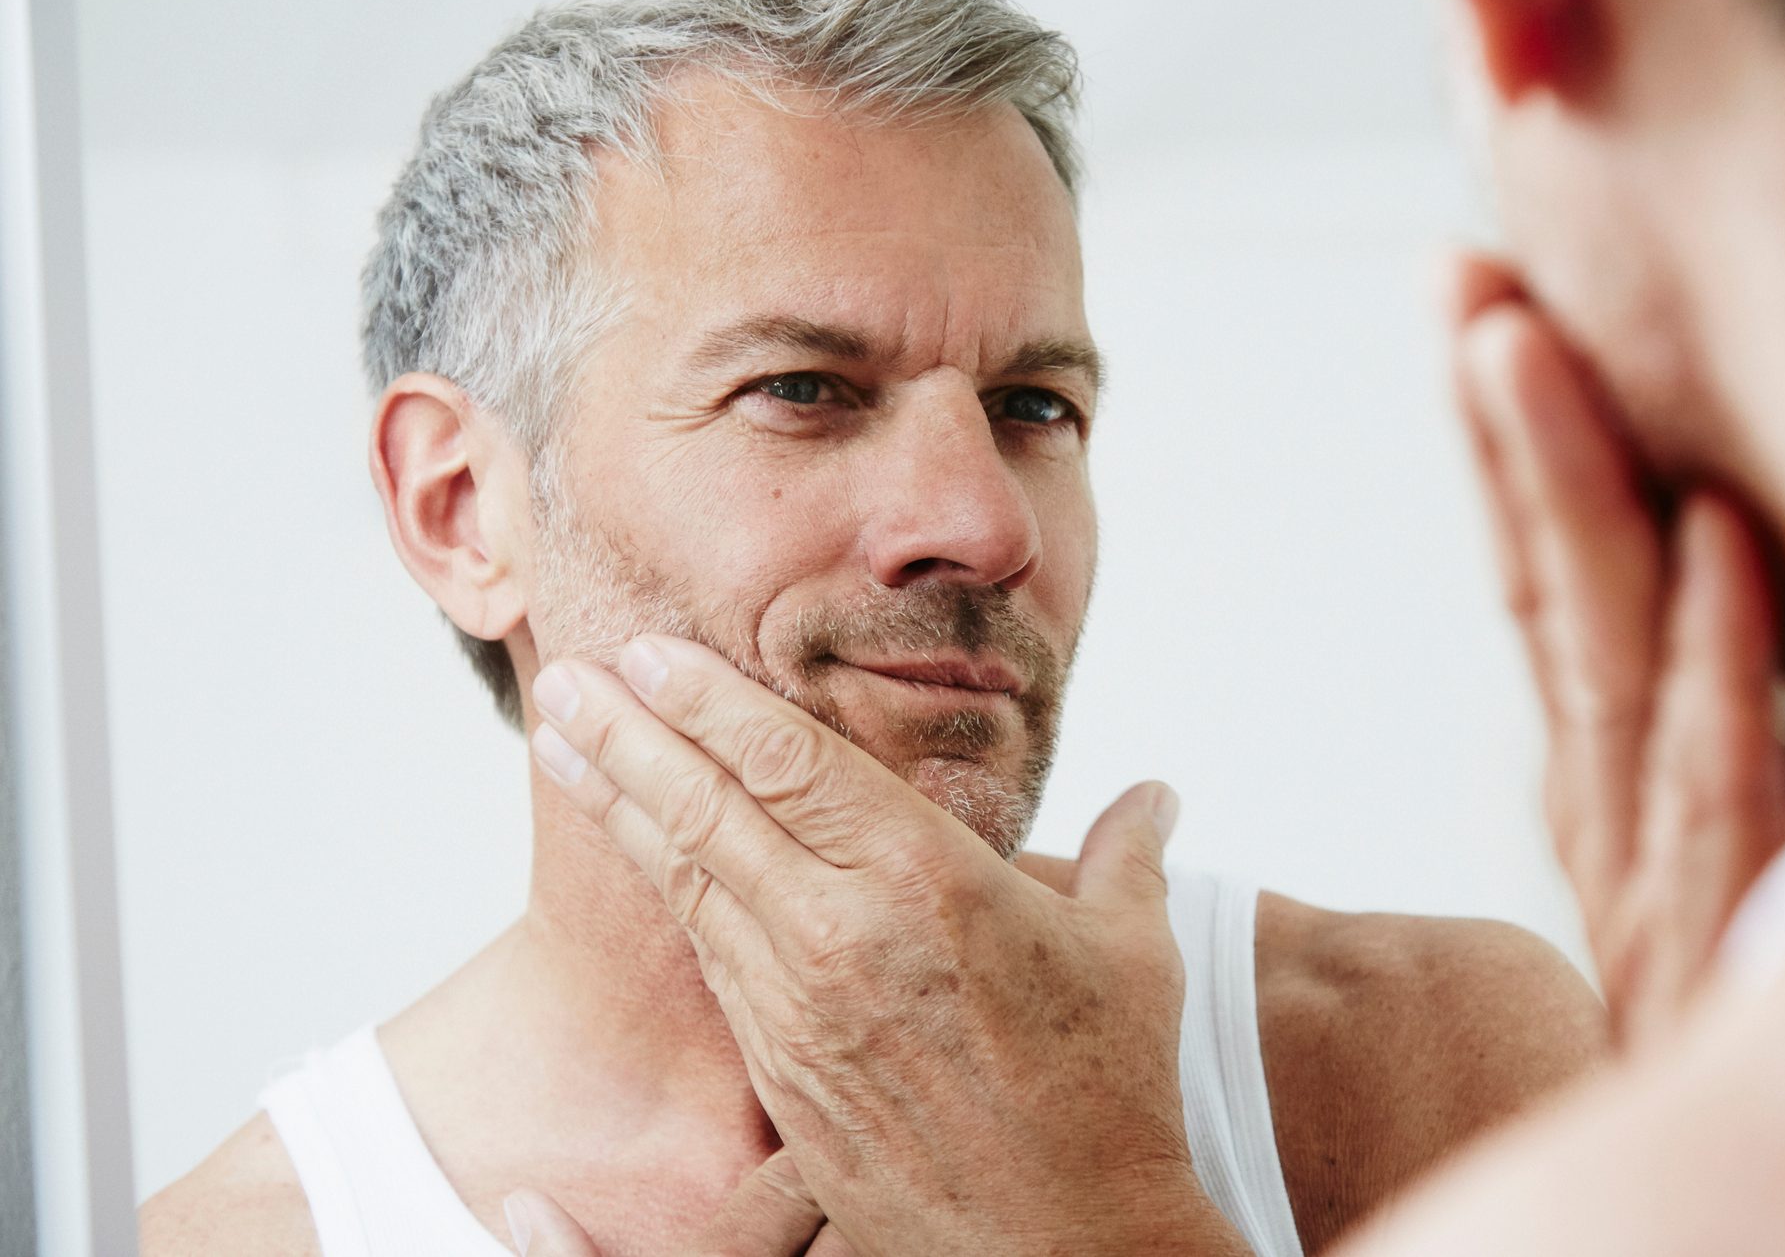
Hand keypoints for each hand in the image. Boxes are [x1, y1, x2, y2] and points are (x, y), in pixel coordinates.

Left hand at [529, 638, 1248, 1256]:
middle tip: (564, 676)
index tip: (651, 652)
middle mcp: (844, 934)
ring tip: (561, 748)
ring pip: (689, 883)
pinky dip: (669, 894)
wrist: (1071, 1246)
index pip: (791, 762)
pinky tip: (641, 857)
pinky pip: (712, 962)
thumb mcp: (1134, 952)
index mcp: (927, 879)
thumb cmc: (1112, 1094)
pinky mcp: (785, 1074)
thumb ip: (1130, 854)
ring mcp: (801, 1010)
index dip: (711, 700)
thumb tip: (1158, 794)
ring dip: (619, 806)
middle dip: (626, 734)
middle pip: (709, 809)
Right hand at [1449, 254, 1784, 1050]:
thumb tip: (1691, 619)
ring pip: (1604, 653)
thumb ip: (1675, 772)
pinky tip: (1717, 543)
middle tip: (1471, 283)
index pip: (1545, 597)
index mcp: (1605, 800)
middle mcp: (1612, 818)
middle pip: (1547, 593)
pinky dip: (1718, 657)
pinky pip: (1723, 781)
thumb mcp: (1683, 893)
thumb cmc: (1727, 1050)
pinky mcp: (1725, 940)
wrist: (1725, 1225)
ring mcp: (1659, 874)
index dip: (1512, 460)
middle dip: (1507, 430)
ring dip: (1568, 490)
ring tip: (1522, 346)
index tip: (1485, 326)